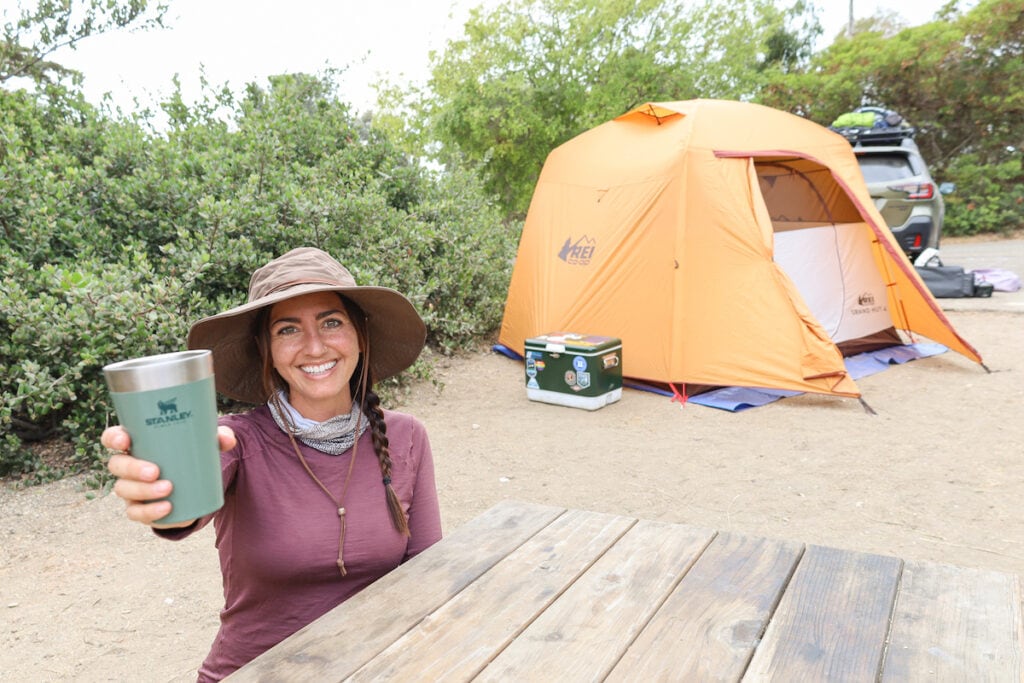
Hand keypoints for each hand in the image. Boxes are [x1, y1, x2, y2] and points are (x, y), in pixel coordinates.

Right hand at [103, 424, 235, 528]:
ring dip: (143, 492)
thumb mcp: (206, 443)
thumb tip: (228, 439)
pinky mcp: (140, 507)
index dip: (113, 438)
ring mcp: (131, 488)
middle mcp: (127, 465)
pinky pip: (137, 513)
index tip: (126, 441)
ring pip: (124, 490)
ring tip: (168, 489)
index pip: (113, 437)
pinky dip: (150, 512)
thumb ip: (218, 437)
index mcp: (136, 443)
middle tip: (155, 471)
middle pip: (117, 465)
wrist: (195, 485)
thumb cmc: (192, 454)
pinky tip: (166, 509)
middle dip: (132, 469)